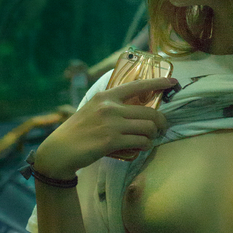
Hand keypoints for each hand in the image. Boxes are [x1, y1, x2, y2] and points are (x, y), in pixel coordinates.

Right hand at [35, 76, 177, 176]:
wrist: (60, 151)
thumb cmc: (77, 131)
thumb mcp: (92, 109)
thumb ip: (111, 106)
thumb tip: (135, 109)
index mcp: (106, 96)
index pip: (137, 85)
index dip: (158, 82)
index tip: (173, 81)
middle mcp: (110, 107)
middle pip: (149, 112)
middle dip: (160, 122)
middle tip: (161, 128)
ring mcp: (111, 124)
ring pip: (148, 127)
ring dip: (153, 135)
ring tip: (150, 139)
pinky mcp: (111, 141)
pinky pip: (141, 141)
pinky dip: (146, 145)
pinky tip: (143, 147)